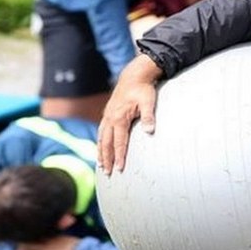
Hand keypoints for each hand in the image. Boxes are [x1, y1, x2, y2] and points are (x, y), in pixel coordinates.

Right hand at [98, 54, 162, 173]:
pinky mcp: (107, 114)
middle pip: (107, 144)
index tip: (120, 169)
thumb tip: (150, 131)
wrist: (134, 76)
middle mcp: (110, 119)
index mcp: (119, 118)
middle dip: (107, 159)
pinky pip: (101, 132)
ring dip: (101, 153)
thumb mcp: (149, 101)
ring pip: (102, 139)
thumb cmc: (143, 89)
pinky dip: (100, 142)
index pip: (120, 142)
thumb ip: (149, 117)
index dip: (119, 156)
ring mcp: (107, 116)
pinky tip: (101, 149)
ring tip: (101, 166)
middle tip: (108, 173)